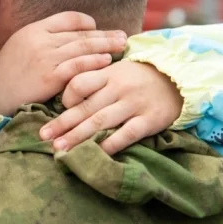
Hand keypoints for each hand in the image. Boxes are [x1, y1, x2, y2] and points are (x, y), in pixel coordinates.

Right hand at [0, 12, 127, 115]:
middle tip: (123, 36)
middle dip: (105, 34)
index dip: (88, 23)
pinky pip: (77, 66)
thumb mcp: (22, 45)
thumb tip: (71, 36)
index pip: (69, 18)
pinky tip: (107, 61)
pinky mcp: (49, 76)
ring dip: (105, 46)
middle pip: (80, 33)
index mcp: (35, 29)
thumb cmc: (9, 72)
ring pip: (82, 47)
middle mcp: (41, 39)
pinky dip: (93, 62)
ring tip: (121, 46)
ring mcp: (45, 57)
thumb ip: (44, 38)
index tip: (99, 30)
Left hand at [39, 60, 182, 154]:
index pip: (79, 83)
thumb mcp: (117, 70)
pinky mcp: (149, 119)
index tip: (58, 110)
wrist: (179, 78)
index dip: (66, 97)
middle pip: (85, 107)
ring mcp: (134, 104)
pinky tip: (96, 153)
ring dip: (78, 137)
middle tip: (44, 137)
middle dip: (62, 124)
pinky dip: (110, 144)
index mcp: (108, 74)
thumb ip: (95, 81)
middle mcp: (118, 88)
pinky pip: (126, 134)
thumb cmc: (140, 77)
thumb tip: (66, 100)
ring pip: (100, 122)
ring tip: (61, 149)